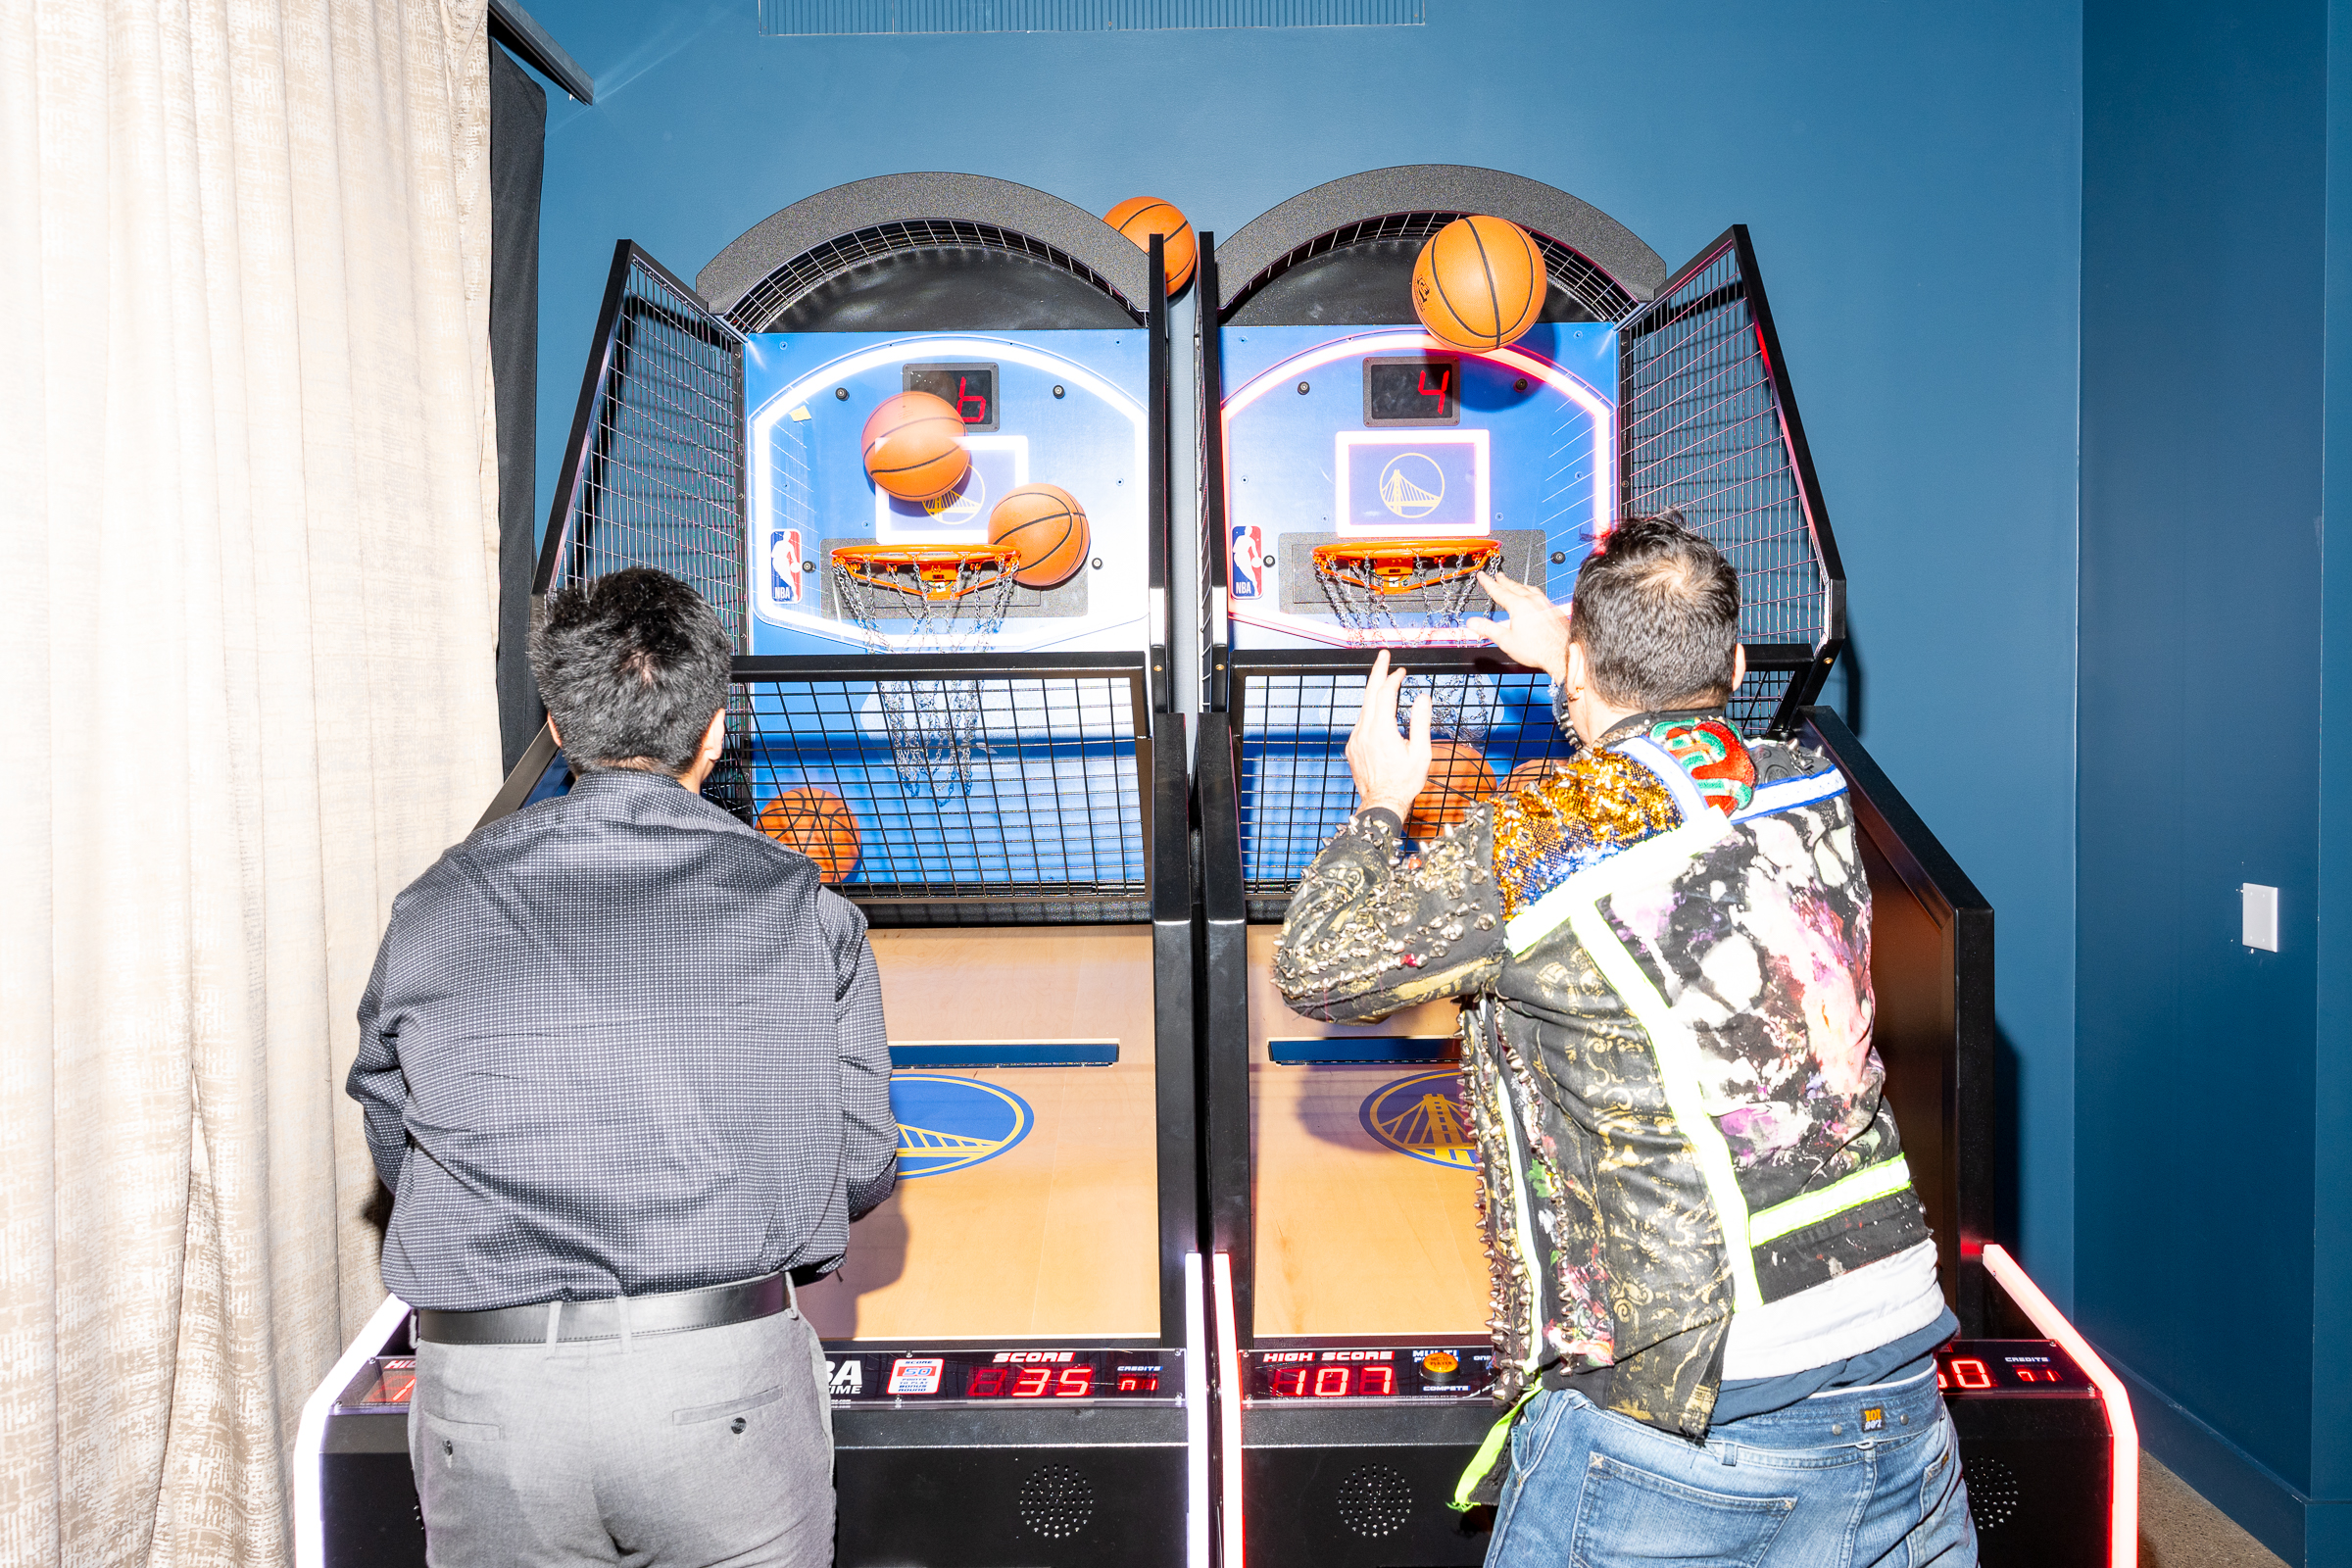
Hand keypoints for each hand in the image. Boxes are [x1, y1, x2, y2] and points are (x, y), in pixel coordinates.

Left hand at [1348, 650, 1431, 819]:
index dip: (1393, 678)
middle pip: (1369, 694)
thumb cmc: (1404, 782)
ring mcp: (1356, 740)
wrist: (1382, 802)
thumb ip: (1421, 722)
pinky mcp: (1352, 748)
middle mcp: (1364, 732)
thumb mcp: (1420, 752)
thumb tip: (1423, 698)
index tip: (1401, 670)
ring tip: (1385, 682)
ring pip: (1364, 708)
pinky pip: (1361, 723)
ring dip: (1375, 693)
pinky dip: (1371, 712)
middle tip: (1383, 655)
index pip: (1385, 694)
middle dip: (1377, 672)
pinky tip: (1380, 713)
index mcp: (1381, 731)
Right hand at [1465, 571, 1570, 680]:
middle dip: (1504, 581)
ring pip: (1529, 589)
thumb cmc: (1538, 650)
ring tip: (1514, 583)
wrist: (1563, 653)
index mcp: (1519, 606)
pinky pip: (1540, 594)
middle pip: (1514, 586)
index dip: (1488, 583)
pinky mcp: (1554, 609)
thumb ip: (1487, 629)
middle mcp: (1533, 601)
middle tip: (1497, 575)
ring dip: (1518, 585)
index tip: (1482, 576)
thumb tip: (1472, 623)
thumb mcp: (1506, 641)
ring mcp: (1545, 603)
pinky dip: (1531, 592)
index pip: (1499, 591)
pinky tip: (1532, 596)